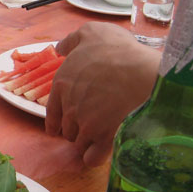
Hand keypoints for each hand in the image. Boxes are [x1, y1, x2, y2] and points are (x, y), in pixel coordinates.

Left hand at [45, 22, 159, 165]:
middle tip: (91, 126)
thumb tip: (60, 48)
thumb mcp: (91, 33)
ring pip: (79, 142)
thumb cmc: (117, 50)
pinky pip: (92, 157)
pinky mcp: (102, 137)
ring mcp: (85, 124)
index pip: (52, 112)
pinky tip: (101, 153)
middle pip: (67, 128)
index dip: (57, 120)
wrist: (140, 71)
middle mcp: (69, 107)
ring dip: (86, 142)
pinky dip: (94, 158)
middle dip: (76, 129)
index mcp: (62, 84)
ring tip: (99, 138)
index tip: (59, 127)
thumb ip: (72, 41)